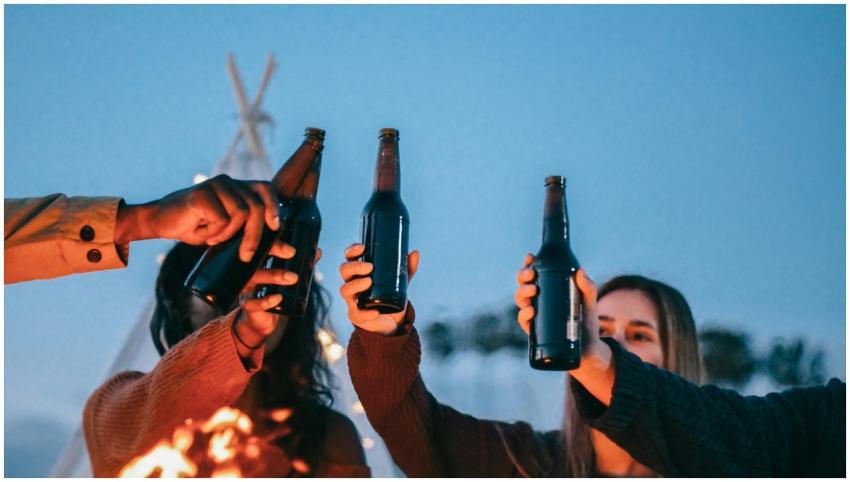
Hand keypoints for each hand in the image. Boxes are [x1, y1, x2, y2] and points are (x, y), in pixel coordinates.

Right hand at [117, 174, 280, 261]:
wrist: (160, 222)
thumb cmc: (196, 227)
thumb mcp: (229, 234)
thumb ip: (255, 236)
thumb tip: (290, 250)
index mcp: (237, 188)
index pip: (266, 189)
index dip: (274, 207)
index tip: (276, 226)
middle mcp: (228, 182)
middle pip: (255, 207)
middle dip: (254, 235)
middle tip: (245, 256)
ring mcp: (215, 185)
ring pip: (241, 213)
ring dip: (227, 234)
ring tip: (212, 237)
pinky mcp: (202, 192)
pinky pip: (222, 218)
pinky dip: (213, 232)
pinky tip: (200, 230)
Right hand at [230, 242, 321, 358]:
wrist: (262, 320)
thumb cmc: (274, 293)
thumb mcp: (287, 278)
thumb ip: (301, 265)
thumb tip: (318, 252)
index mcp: (258, 262)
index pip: (263, 245)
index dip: (275, 242)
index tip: (292, 246)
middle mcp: (249, 272)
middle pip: (256, 255)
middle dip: (273, 251)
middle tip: (291, 253)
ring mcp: (247, 288)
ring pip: (255, 277)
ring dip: (274, 275)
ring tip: (292, 277)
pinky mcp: (248, 305)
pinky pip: (253, 302)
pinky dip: (266, 300)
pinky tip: (278, 298)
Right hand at [338, 243, 419, 334]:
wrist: (392, 323)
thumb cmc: (390, 298)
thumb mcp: (400, 283)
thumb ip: (406, 269)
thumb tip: (415, 253)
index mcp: (359, 274)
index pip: (350, 259)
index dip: (352, 251)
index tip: (362, 247)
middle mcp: (352, 285)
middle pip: (344, 271)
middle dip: (355, 266)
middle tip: (370, 267)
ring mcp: (352, 300)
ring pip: (345, 290)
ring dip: (355, 284)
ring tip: (369, 282)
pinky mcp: (356, 316)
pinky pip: (357, 314)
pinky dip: (366, 313)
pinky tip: (375, 312)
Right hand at [514, 253, 613, 402]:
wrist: (588, 351)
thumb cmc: (586, 324)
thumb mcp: (589, 303)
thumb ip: (588, 288)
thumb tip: (581, 271)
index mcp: (548, 291)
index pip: (534, 275)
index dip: (529, 265)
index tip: (530, 257)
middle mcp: (538, 302)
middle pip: (523, 285)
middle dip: (523, 277)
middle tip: (531, 275)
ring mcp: (535, 316)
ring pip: (520, 301)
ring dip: (521, 293)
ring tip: (532, 291)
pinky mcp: (534, 332)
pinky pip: (523, 321)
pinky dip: (524, 314)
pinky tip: (531, 311)